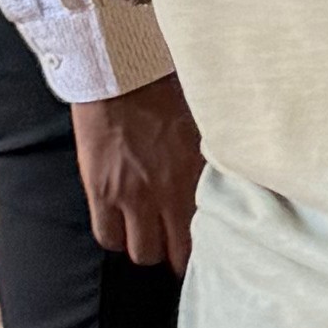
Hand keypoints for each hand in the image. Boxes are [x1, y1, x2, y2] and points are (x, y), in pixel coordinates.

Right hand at [71, 73, 204, 270]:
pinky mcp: (100, 191)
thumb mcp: (202, 128)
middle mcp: (167, 193)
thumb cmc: (166, 91)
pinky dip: (113, 236)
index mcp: (197, 177)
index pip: (203, 236)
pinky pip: (106, 236)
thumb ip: (210, 162)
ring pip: (139, 252)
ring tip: (144, 235)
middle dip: (172, 253)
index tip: (198, 248)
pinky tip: (119, 225)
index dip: (199, 249)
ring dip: (142, 246)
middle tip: (171, 246)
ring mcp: (131, 196)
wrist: (122, 73)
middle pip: (172, 254)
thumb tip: (226, 183)